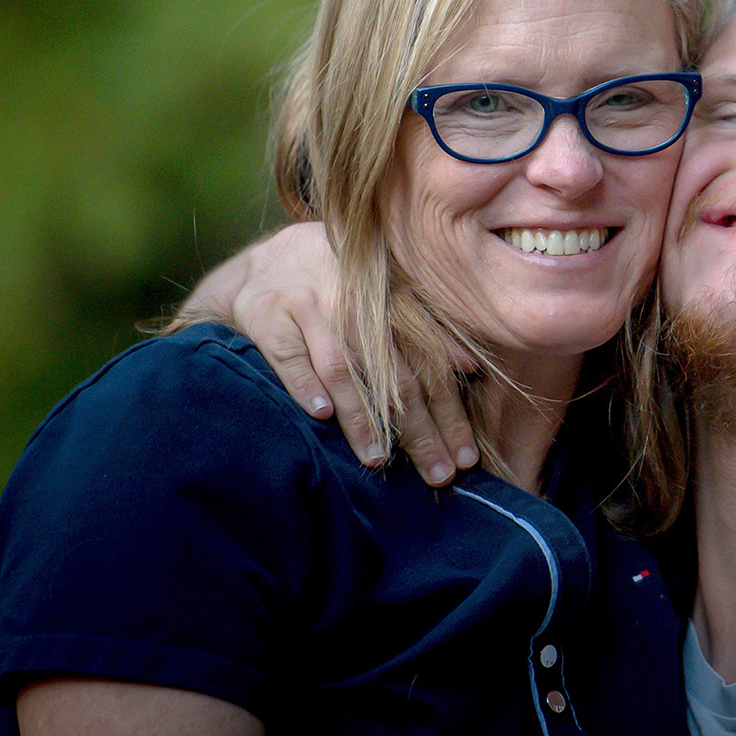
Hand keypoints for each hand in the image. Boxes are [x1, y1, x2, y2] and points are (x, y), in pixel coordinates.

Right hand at [186, 224, 475, 484]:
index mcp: (392, 299)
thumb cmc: (338, 287)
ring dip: (361, 415)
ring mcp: (309, 305)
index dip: (450, 412)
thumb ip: (428, 328)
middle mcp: (355, 300)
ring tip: (378, 457)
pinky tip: (321, 416)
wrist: (265, 262)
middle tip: (437, 473)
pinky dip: (305, 384)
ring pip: (342, 367)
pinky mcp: (267, 314)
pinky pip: (289, 354)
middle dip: (418, 429)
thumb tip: (470, 367)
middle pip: (394, 373)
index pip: (430, 364)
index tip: (465, 456)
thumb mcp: (386, 297)